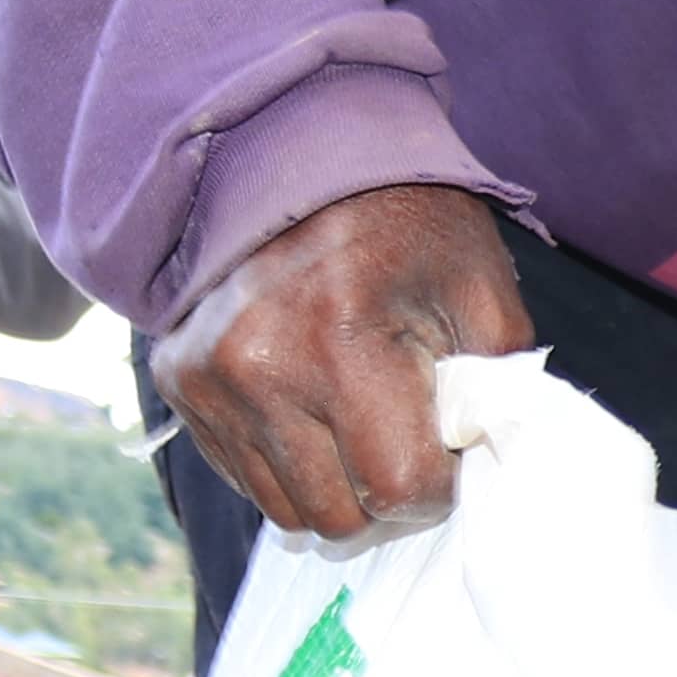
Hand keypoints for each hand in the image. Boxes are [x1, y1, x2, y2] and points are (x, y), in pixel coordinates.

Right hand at [165, 183, 529, 540]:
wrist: (300, 161)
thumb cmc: (408, 224)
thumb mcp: (480, 287)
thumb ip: (498, 383)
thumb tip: (488, 462)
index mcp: (341, 342)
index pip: (397, 485)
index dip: (439, 482)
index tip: (448, 447)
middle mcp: (258, 369)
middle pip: (338, 516)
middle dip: (385, 492)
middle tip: (404, 437)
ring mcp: (209, 382)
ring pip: (286, 509)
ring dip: (334, 485)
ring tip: (358, 422)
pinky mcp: (179, 386)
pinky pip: (244, 478)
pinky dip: (288, 464)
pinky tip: (312, 409)